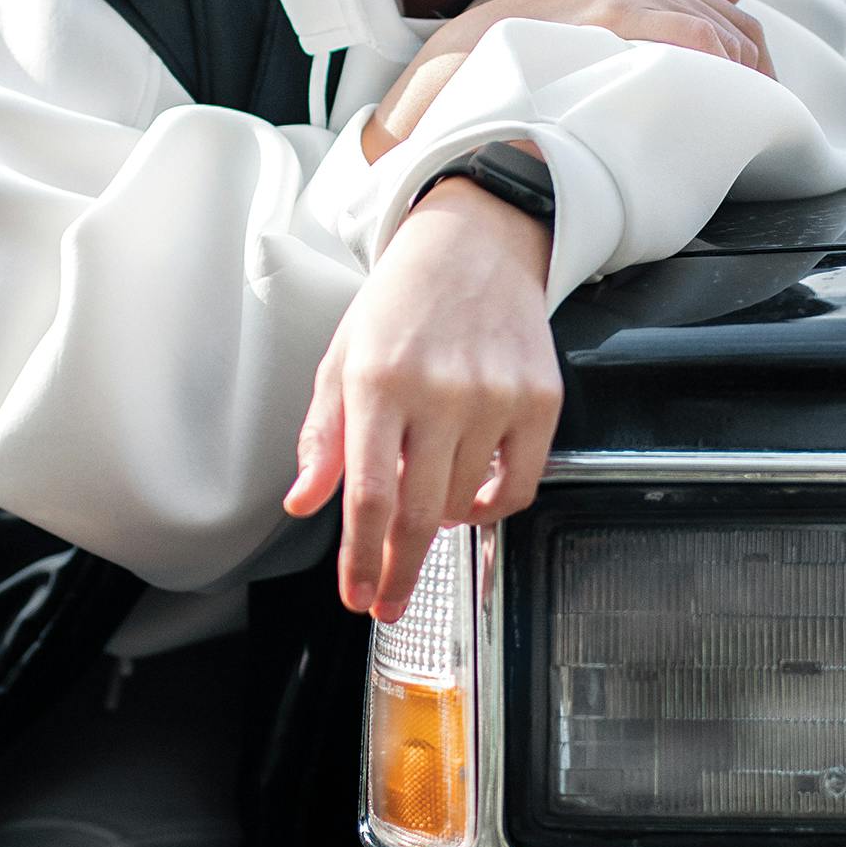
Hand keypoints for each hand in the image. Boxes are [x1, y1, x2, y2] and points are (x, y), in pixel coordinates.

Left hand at [282, 178, 562, 617]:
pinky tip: (471, 500)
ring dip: (439, 521)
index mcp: (378, 381)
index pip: (368, 495)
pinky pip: (520, 484)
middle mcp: (440, 390)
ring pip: (465, 503)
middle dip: (398, 570)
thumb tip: (305, 502)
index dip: (362, 558)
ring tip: (423, 505)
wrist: (474, 246)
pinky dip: (493, 507)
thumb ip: (322, 437)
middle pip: (418, 514)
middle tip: (387, 600)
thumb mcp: (341, 360)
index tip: (358, 595)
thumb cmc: (401, 304)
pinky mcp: (540, 398)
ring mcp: (496, 395)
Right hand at [363, 0, 767, 158]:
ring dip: (741, 90)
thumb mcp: (594, 22)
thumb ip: (666, 7)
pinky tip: (710, 118)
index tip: (752, 116)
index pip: (734, 23)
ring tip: (729, 137)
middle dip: (755, 86)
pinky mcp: (622, 17)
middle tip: (748, 136)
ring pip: (728, 41)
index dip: (754, 73)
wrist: (457, 69)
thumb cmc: (525, 62)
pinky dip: (722, 80)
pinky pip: (704, 43)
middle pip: (741, 34)